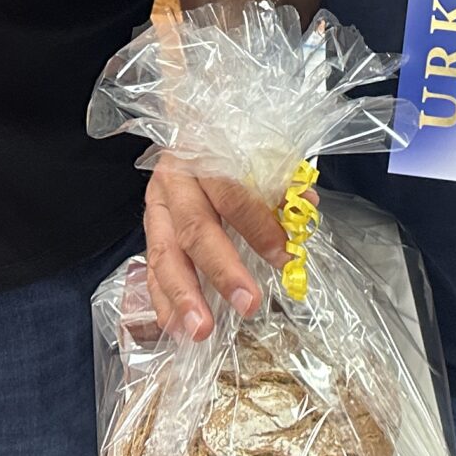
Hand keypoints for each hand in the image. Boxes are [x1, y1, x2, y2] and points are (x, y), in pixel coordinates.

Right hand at [140, 154, 291, 339]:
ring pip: (164, 254)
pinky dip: (161, 300)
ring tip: (200, 330)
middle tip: (248, 304)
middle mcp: (176, 181)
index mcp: (205, 156)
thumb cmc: (229, 142)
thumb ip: (279, 180)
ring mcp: (156, 206)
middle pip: (196, 229)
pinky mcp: (149, 228)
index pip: (232, 195)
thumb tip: (306, 204)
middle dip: (223, 271)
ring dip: (182, 297)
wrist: (188, 125)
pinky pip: (150, 268)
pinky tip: (174, 328)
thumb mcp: (255, 150)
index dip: (259, 227)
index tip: (284, 257)